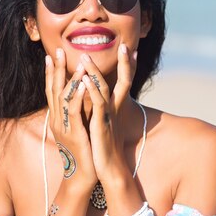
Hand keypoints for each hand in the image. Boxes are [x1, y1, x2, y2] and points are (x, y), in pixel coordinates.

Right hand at [45, 48, 96, 192]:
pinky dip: (78, 94)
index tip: (50, 56)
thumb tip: (78, 99)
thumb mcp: (76, 130)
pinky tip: (84, 83)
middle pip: (53, 90)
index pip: (51, 91)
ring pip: (63, 97)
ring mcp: (64, 127)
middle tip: (55, 50)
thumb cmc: (82, 153)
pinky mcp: (74, 134)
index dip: (50, 73)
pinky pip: (74, 110)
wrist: (82, 178)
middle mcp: (57, 121)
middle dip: (55, 69)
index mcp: (57, 119)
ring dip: (70, 78)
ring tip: (76, 62)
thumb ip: (75, 114)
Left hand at [80, 43, 137, 182]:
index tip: (131, 50)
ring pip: (103, 89)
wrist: (110, 170)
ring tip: (85, 57)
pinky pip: (98, 104)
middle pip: (124, 81)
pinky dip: (91, 91)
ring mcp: (109, 116)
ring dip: (95, 72)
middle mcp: (115, 109)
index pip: (124, 82)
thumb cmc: (106, 149)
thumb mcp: (105, 125)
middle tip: (125, 46)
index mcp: (115, 108)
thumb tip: (100, 100)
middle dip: (125, 64)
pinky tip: (84, 80)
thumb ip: (103, 111)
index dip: (128, 67)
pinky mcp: (101, 125)